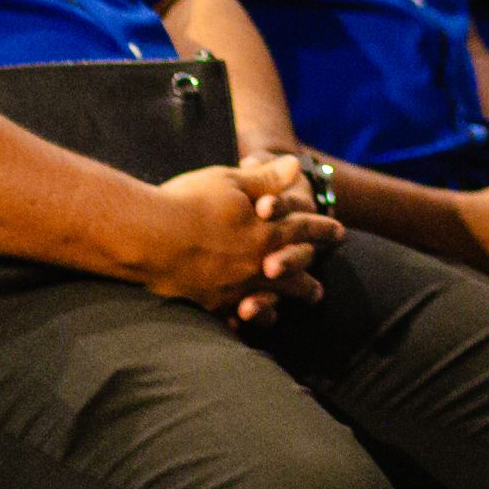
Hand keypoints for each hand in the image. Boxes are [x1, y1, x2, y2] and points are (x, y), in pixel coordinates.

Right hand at [146, 157, 339, 321]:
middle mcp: (256, 263)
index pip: (303, 230)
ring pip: (267, 300)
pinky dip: (239, 319)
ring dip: (280, 305)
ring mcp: (233, 287)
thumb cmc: (190, 200)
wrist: (148, 235)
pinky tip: (240, 322)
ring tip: (284, 311)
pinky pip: (231, 315)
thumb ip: (265, 179)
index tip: (340, 233)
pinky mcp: (208, 303)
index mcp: (266, 231)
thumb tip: (295, 167)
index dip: (322, 230)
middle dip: (307, 281)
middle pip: (292, 273)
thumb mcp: (230, 181)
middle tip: (320, 292)